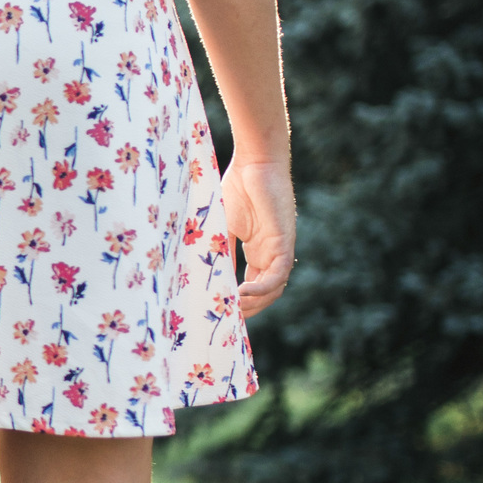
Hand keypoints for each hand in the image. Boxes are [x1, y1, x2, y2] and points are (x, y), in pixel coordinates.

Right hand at [220, 154, 293, 317]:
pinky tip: (240, 294)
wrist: (254, 162)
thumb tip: (199, 275)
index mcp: (258, 251)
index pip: (253, 286)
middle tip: (224, 321)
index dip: (239, 303)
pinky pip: (277, 275)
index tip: (220, 314)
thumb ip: (217, 249)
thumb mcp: (220, 226)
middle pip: (265, 294)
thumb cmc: (236, 186)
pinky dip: (261, 289)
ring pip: (274, 289)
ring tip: (231, 311)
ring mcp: (279, 249)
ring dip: (255, 305)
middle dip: (247, 310)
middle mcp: (271, 254)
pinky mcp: (283, 242)